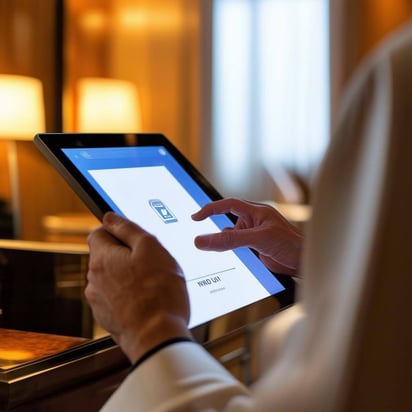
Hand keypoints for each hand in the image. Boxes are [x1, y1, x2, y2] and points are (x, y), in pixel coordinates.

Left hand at [85, 212, 190, 363]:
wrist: (157, 337)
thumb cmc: (159, 293)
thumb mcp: (150, 247)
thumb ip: (128, 229)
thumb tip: (110, 218)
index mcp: (102, 259)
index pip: (98, 232)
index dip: (117, 231)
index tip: (134, 238)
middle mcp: (94, 280)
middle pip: (106, 256)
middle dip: (126, 256)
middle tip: (152, 262)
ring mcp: (99, 302)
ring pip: (113, 278)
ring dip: (128, 276)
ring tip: (153, 284)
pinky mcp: (108, 319)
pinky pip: (117, 298)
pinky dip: (129, 296)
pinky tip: (148, 300)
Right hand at [192, 198, 302, 275]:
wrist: (305, 262)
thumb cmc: (290, 244)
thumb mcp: (257, 239)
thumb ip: (229, 240)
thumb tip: (203, 240)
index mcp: (256, 211)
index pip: (228, 204)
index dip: (211, 209)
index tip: (196, 217)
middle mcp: (254, 220)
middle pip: (228, 217)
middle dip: (213, 221)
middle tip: (197, 226)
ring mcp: (255, 234)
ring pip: (231, 233)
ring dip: (221, 238)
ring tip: (207, 245)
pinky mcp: (257, 247)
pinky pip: (237, 244)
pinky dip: (229, 249)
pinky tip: (224, 256)